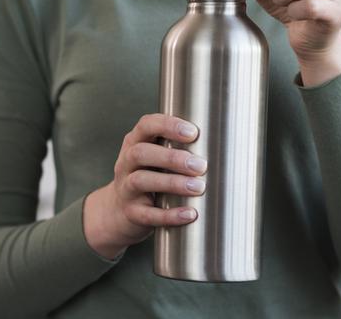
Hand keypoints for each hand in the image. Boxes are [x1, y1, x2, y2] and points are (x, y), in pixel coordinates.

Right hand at [83, 114, 207, 258]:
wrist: (118, 211)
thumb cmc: (148, 176)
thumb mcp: (154, 157)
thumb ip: (176, 146)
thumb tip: (222, 144)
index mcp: (135, 142)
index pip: (146, 125)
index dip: (168, 126)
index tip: (193, 133)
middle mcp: (126, 163)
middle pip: (141, 153)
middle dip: (172, 158)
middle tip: (200, 166)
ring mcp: (125, 188)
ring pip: (141, 181)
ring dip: (172, 183)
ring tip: (198, 187)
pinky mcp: (131, 212)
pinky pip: (148, 214)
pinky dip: (169, 215)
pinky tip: (189, 214)